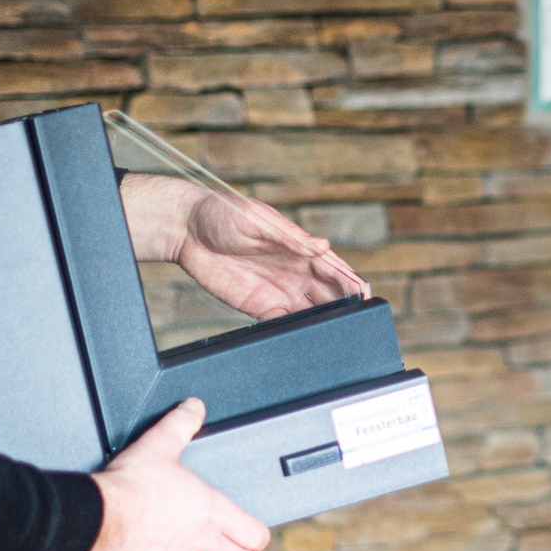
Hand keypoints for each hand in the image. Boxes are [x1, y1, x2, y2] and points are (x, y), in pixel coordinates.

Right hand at [88, 398, 271, 550]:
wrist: (95, 515)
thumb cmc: (129, 484)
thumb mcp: (160, 443)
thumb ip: (182, 423)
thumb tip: (194, 407)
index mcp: (212, 511)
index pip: (256, 536)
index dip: (255, 534)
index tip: (248, 531)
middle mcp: (202, 542)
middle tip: (224, 541)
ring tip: (188, 545)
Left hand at [125, 173, 366, 317]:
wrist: (185, 230)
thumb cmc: (222, 212)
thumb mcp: (257, 219)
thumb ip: (290, 237)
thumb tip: (323, 246)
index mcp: (298, 247)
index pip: (333, 267)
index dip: (351, 280)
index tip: (365, 294)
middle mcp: (294, 271)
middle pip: (329, 293)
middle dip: (346, 305)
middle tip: (360, 319)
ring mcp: (277, 290)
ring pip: (312, 311)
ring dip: (326, 321)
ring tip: (340, 333)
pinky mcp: (257, 306)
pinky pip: (283, 323)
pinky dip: (297, 331)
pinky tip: (308, 339)